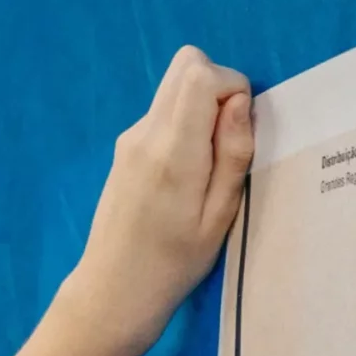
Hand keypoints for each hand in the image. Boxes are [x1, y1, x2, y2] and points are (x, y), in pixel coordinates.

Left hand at [53, 47, 253, 355]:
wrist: (113, 290)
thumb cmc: (175, 263)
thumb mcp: (220, 216)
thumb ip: (232, 154)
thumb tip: (240, 102)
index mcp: (173, 149)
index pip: (201, 74)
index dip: (233, 88)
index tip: (241, 131)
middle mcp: (146, 132)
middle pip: (185, 65)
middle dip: (219, 88)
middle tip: (228, 141)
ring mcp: (130, 137)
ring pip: (174, 88)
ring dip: (201, 109)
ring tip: (208, 167)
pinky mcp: (125, 148)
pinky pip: (163, 113)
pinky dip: (185, 125)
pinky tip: (187, 177)